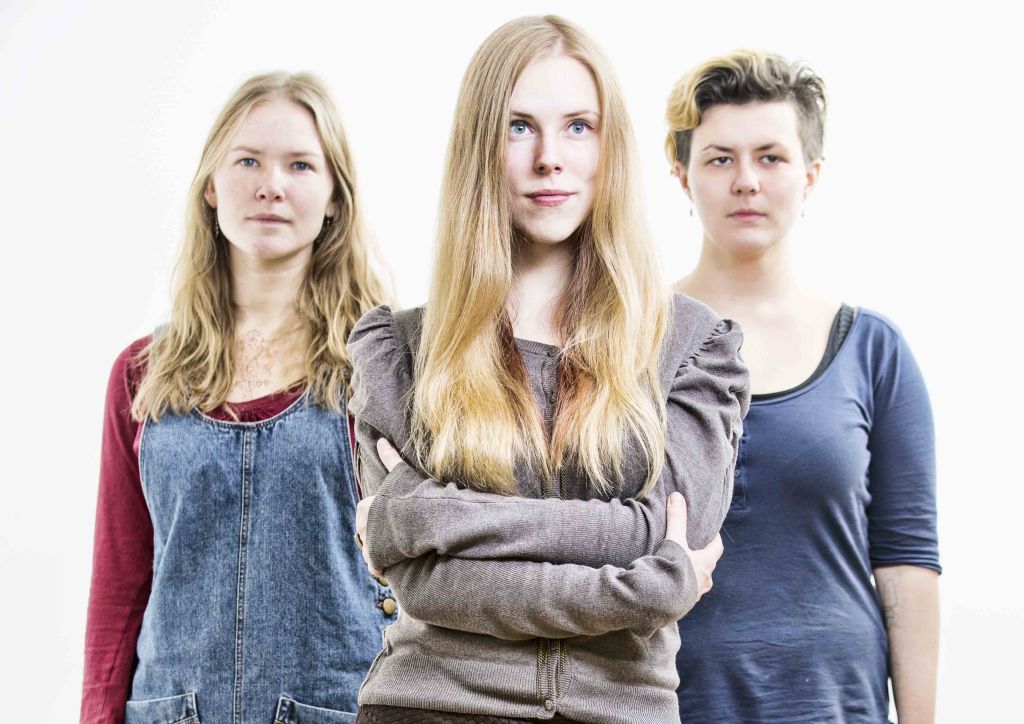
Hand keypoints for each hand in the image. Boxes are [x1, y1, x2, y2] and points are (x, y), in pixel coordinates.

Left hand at [354, 438, 404, 577]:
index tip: (391, 521)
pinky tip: (391, 565)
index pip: (365, 517)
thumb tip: (381, 440)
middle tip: (396, 537)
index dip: (379, 520)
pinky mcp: (376, 560)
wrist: (425, 517)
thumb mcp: (401, 473)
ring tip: (396, 551)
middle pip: (367, 535)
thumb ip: (389, 457)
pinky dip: (381, 568)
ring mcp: (369, 544)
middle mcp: (362, 526)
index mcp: (364, 507)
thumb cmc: (413, 495)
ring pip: (370, 552)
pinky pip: (375, 567)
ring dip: (380, 553)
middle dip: (378, 538)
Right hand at [664, 491, 722, 601]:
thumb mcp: (674, 541)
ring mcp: (695, 594)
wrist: (661, 602)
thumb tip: (677, 496)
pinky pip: (687, 594)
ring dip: (694, 575)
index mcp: (706, 563)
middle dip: (703, 558)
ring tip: (683, 569)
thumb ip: (676, 519)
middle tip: (694, 550)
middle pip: (709, 566)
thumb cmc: (672, 569)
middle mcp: (704, 580)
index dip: (715, 539)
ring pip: (700, 582)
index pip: (717, 549)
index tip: (711, 533)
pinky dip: (683, 587)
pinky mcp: (684, 605)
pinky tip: (672, 585)